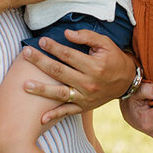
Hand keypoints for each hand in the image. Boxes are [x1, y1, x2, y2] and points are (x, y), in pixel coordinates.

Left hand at [20, 30, 135, 123]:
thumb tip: (66, 33)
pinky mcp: (84, 107)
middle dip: (40, 62)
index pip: (68, 55)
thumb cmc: (113, 59)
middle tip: (26, 53)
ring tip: (25, 85)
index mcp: (94, 66)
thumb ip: (87, 37)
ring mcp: (85, 97)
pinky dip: (55, 116)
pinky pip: (68, 112)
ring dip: (41, 90)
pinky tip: (41, 118)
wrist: (126, 82)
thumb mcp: (105, 44)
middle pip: (59, 72)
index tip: (40, 40)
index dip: (54, 47)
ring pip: (60, 94)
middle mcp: (89, 83)